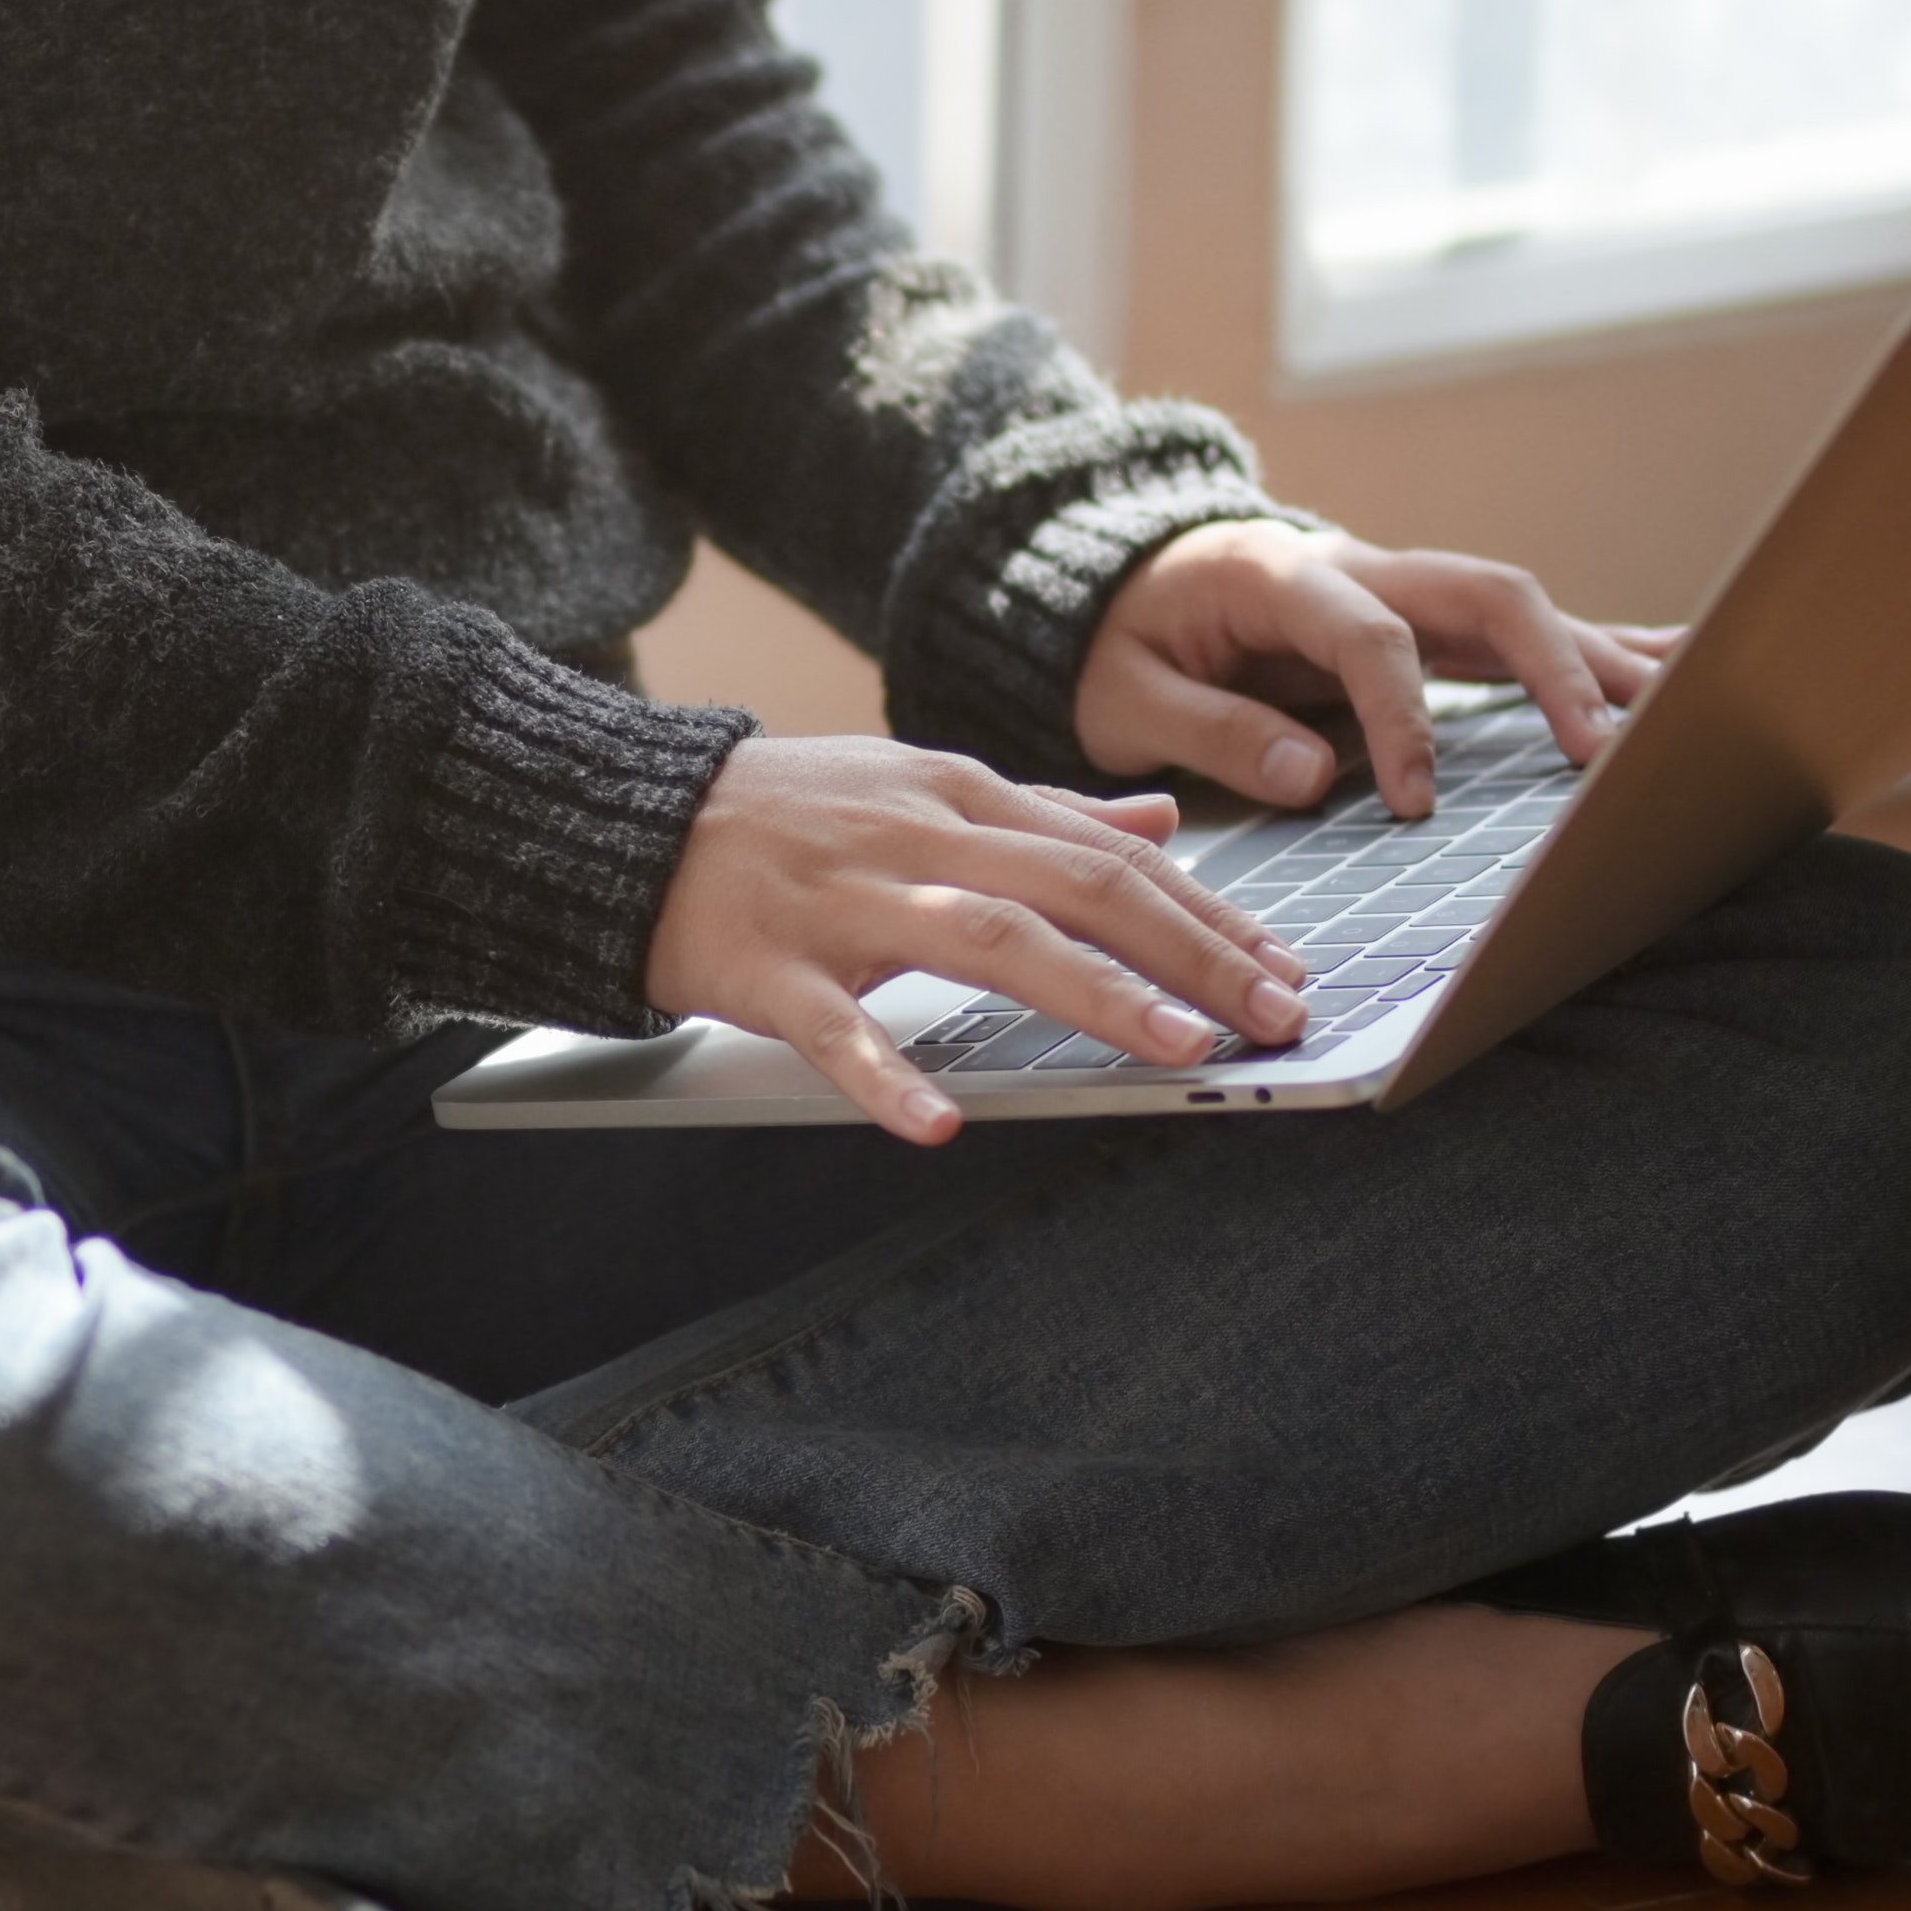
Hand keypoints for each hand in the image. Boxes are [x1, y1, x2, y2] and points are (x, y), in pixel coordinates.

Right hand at [640, 736, 1310, 1144]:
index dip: (1208, 912)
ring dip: (1093, 993)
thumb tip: (1161, 822)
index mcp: (960, 795)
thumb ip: (1044, 811)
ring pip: (988, 937)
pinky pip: (834, 1029)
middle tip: (1275, 1014)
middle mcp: (918, 837)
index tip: (1285, 970)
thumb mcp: (922, 785)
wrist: (625, 817)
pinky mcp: (770, 967)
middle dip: (1191, 951)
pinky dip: (888, 1075)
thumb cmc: (786, 815)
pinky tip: (938, 1125)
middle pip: (1078, 887)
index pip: (1111, 852)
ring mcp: (844, 901)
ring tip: (1176, 1048)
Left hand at [1071, 521, 1676, 821]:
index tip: (1416, 802)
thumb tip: (1314, 776)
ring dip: (1600, 658)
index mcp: (1279, 576)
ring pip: (1521, 608)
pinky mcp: (1427, 620)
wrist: (1125, 582)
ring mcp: (1404, 587)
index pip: (1369, 637)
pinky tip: (1674, 670)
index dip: (1402, 717)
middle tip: (1601, 752)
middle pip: (1482, 594)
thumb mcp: (1124, 694)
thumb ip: (1207, 729)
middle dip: (1551, 667)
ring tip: (1686, 708)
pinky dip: (1596, 650)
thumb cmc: (1123, 643)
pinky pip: (1521, 630)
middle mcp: (1362, 566)